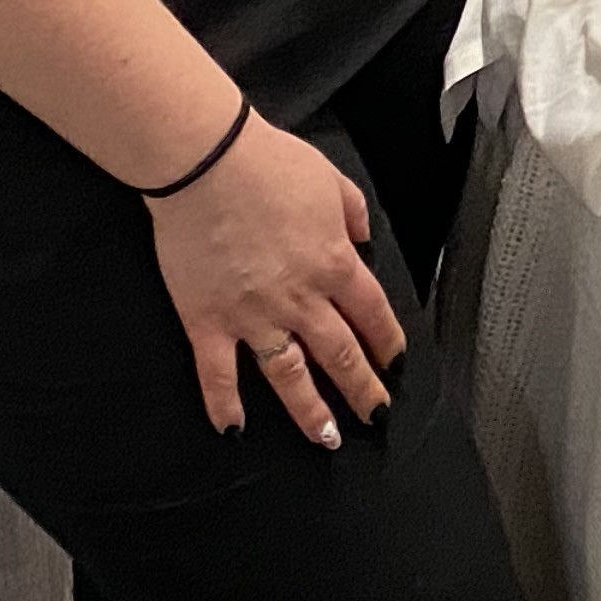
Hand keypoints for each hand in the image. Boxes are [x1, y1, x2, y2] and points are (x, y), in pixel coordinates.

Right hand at [147, 115, 408, 445]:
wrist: (205, 162)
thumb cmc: (267, 163)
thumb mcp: (332, 180)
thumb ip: (354, 215)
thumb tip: (364, 240)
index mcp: (334, 262)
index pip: (373, 315)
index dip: (387, 344)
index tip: (395, 364)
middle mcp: (299, 298)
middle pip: (340, 354)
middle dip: (362, 389)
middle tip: (375, 414)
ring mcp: (252, 315)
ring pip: (288, 376)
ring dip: (310, 411)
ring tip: (327, 438)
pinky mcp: (206, 320)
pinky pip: (217, 374)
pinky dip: (224, 405)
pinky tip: (233, 429)